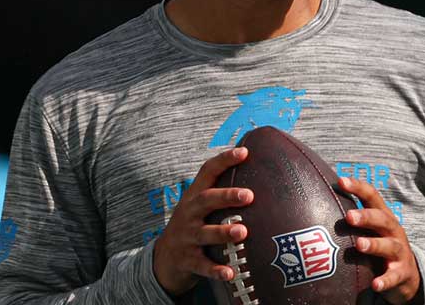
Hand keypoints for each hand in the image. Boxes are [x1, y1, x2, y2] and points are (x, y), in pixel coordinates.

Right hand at [152, 147, 253, 296]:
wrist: (163, 259)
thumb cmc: (192, 227)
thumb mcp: (200, 207)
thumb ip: (221, 194)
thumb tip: (260, 177)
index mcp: (194, 197)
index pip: (208, 172)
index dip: (225, 160)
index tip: (244, 152)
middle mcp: (189, 214)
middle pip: (206, 200)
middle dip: (226, 196)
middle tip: (248, 195)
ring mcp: (186, 237)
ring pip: (205, 233)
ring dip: (223, 232)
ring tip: (242, 231)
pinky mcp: (187, 260)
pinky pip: (203, 266)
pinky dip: (216, 270)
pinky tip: (230, 273)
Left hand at [339, 176, 421, 303]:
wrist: (408, 275)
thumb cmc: (381, 246)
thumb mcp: (371, 230)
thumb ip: (353, 218)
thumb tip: (319, 203)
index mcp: (384, 217)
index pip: (372, 197)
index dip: (358, 187)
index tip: (341, 181)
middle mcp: (393, 231)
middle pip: (382, 219)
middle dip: (366, 216)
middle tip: (349, 216)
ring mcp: (399, 252)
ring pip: (389, 246)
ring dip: (375, 245)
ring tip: (360, 245)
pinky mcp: (402, 273)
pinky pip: (394, 277)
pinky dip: (385, 280)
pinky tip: (375, 285)